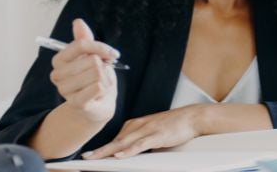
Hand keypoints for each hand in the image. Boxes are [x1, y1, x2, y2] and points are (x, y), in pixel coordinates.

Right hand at [49, 18, 118, 123]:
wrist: (98, 104)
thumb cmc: (93, 77)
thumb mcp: (90, 56)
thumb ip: (84, 39)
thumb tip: (78, 21)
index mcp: (58, 60)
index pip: (81, 45)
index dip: (100, 47)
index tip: (111, 53)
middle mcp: (57, 75)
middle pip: (92, 60)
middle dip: (104, 66)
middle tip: (103, 74)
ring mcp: (65, 91)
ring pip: (97, 73)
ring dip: (106, 79)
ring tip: (100, 84)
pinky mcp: (77, 103)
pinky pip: (98, 87)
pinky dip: (105, 89)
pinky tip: (100, 94)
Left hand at [83, 105, 205, 159]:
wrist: (192, 117)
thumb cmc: (173, 126)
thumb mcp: (152, 134)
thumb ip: (140, 142)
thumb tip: (128, 154)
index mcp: (135, 125)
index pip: (115, 139)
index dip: (102, 148)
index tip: (89, 155)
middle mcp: (138, 126)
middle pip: (115, 141)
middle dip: (99, 151)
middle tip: (85, 158)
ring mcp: (147, 130)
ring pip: (123, 143)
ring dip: (108, 151)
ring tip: (94, 158)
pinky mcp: (157, 135)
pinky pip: (140, 144)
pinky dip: (129, 150)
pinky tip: (119, 156)